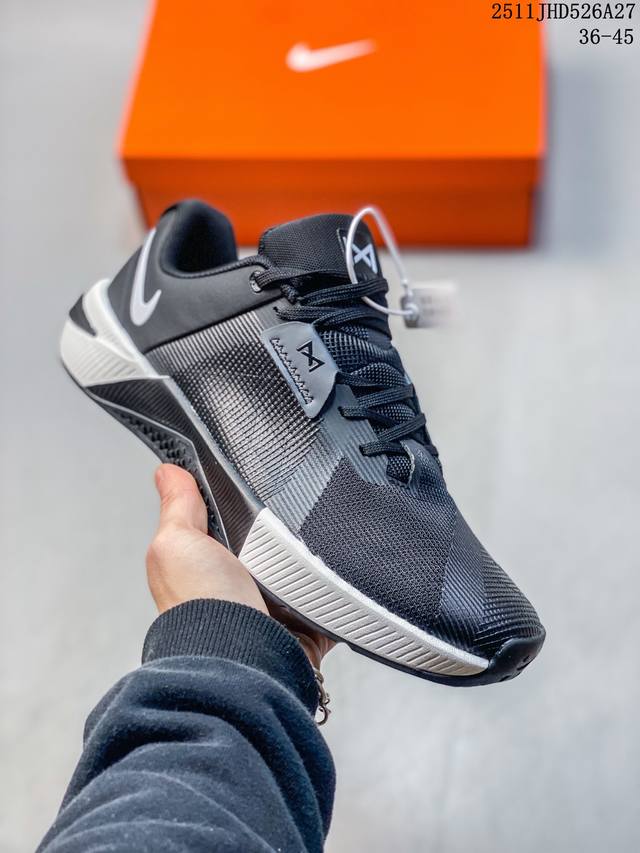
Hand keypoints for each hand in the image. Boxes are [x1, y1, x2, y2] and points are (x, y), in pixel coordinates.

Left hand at [147, 464, 332, 668]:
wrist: (243, 656)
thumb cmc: (200, 608)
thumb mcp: (176, 543)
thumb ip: (177, 507)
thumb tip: (167, 471)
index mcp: (205, 565)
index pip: (225, 520)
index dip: (235, 502)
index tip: (250, 483)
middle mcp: (238, 587)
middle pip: (269, 539)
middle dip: (279, 527)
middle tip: (283, 518)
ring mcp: (274, 606)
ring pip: (302, 564)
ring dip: (308, 556)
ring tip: (309, 544)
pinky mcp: (307, 622)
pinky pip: (331, 594)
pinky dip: (335, 586)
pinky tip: (332, 573)